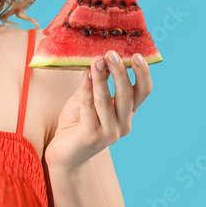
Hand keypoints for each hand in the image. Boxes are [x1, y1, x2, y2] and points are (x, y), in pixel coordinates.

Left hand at [46, 51, 152, 173]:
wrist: (63, 152)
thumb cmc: (76, 122)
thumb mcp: (87, 98)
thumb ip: (94, 83)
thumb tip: (98, 59)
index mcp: (127, 113)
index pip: (143, 92)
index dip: (143, 74)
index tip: (137, 55)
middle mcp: (123, 124)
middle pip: (127, 95)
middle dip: (120, 72)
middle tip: (111, 54)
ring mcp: (109, 132)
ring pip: (107, 100)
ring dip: (102, 79)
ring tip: (97, 60)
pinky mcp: (92, 136)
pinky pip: (89, 108)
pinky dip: (87, 90)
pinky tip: (85, 75)